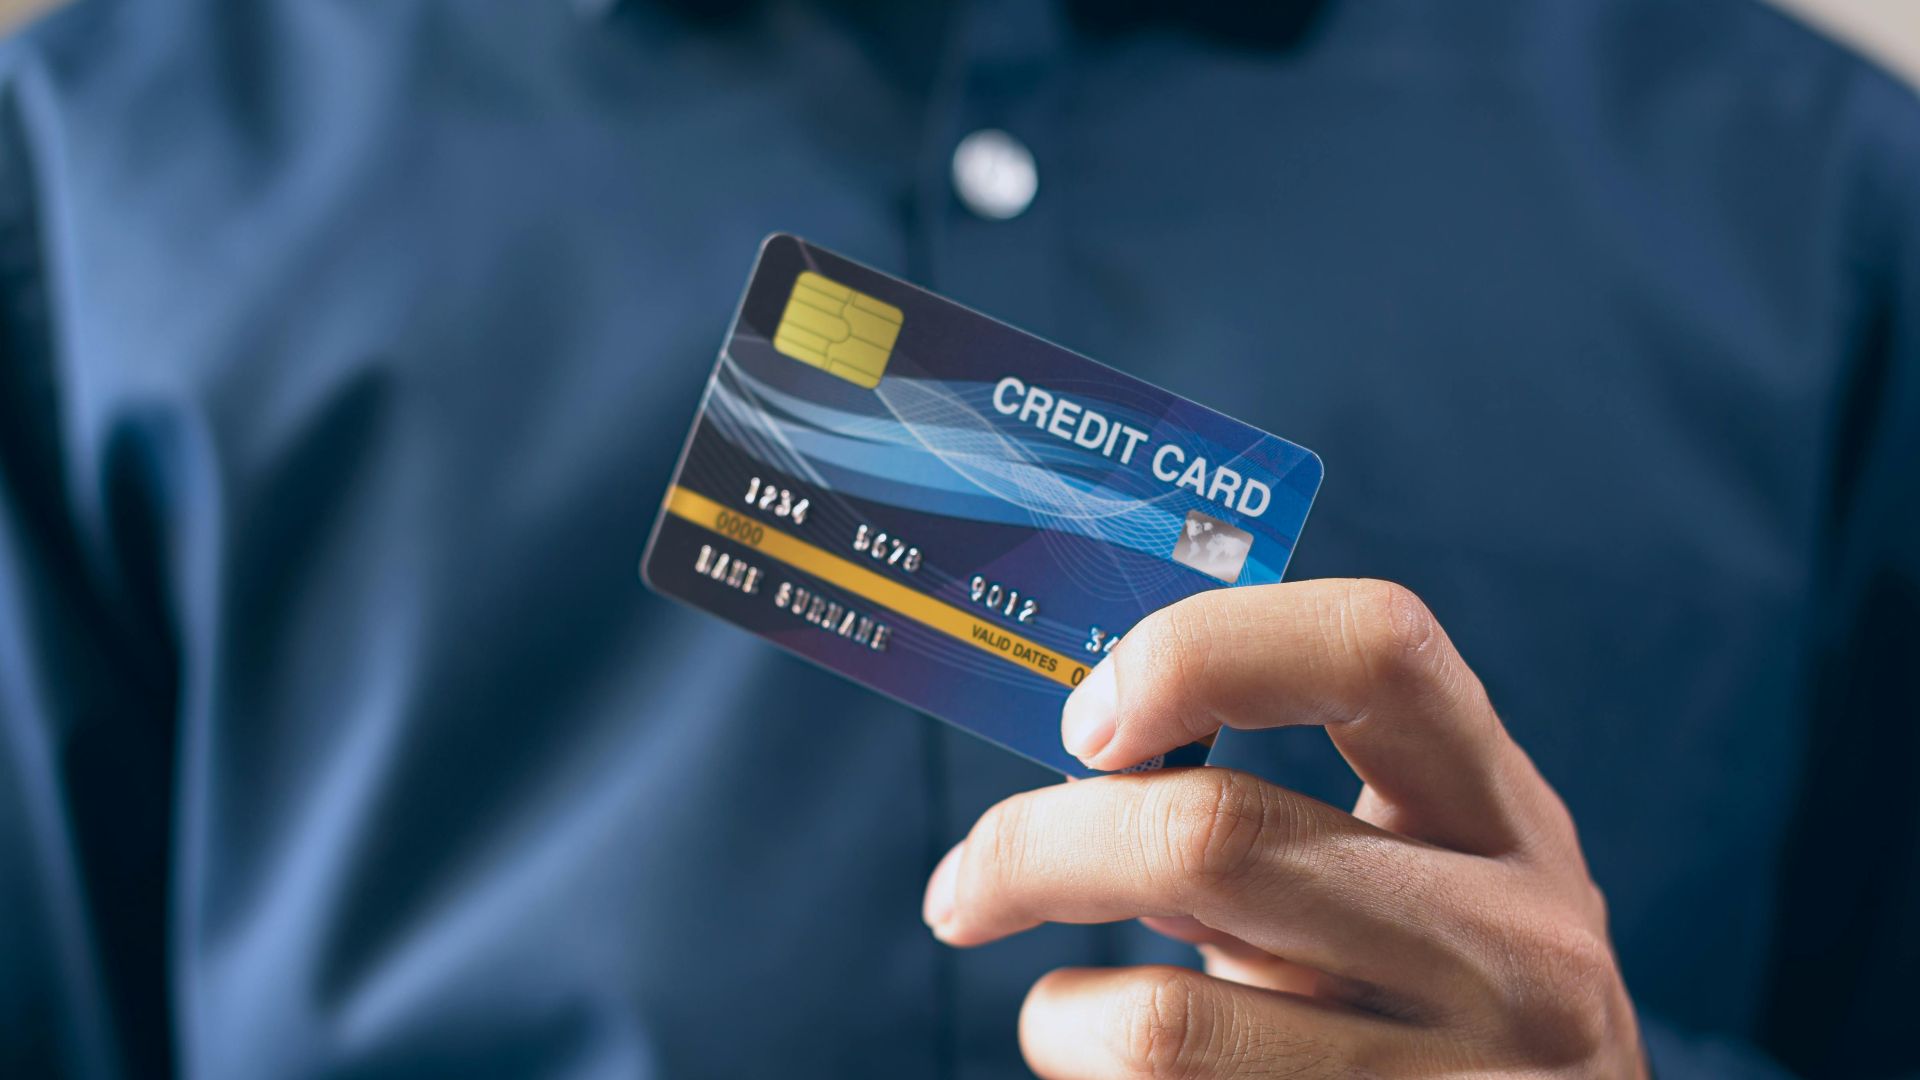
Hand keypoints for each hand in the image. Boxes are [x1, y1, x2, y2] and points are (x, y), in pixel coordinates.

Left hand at [923, 580, 1644, 1077]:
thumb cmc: (1442, 1007)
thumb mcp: (1422, 889)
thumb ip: (1289, 826)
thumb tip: (1082, 777)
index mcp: (1507, 819)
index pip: (1373, 650)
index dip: (1200, 652)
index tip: (1089, 722)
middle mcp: (1518, 944)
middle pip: (1214, 836)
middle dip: (1038, 851)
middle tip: (968, 884)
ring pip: (1165, 1023)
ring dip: (1061, 1015)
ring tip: (1061, 1015)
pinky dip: (1097, 1077)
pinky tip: (1116, 1075)